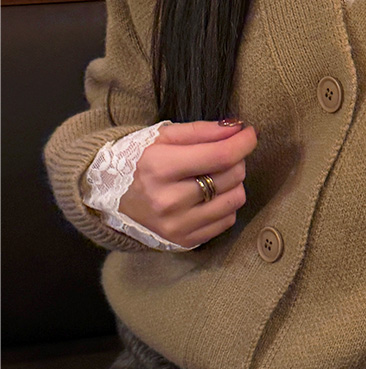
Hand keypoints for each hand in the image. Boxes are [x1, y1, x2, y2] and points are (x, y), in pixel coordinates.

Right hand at [118, 120, 256, 247]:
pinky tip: (209, 197)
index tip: (250, 133)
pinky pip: (227, 220)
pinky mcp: (185, 240)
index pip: (219, 155)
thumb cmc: (139, 162)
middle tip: (223, 154)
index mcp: (159, 167)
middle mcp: (168, 200)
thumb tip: (237, 128)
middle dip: (235, 160)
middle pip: (231, 175)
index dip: (243, 142)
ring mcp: (178, 224)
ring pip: (235, 199)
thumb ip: (201, 131)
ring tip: (215, 176)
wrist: (112, 200)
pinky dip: (226, 205)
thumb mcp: (161, 138)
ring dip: (234, 183)